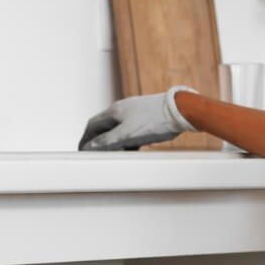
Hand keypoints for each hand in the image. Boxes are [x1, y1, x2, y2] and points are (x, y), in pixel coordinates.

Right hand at [78, 86, 194, 149]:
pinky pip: (131, 130)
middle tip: (97, 155)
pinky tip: (134, 149)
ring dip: (115, 143)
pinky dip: (128, 141)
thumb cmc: (156, 120)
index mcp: (115, 111)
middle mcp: (123, 109)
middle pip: (104, 127)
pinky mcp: (147, 117)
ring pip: (119, 130)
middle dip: (99, 142)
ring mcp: (135, 112)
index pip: (92, 125)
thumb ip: (107, 142)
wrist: (181, 111)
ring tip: (117, 155)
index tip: (82, 151)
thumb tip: (90, 147)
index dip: (85, 139)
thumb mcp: (127, 135)